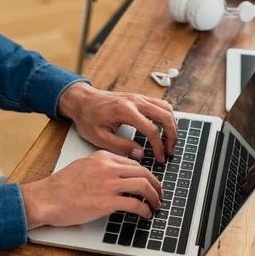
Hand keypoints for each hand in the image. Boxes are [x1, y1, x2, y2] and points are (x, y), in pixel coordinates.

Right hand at [21, 151, 162, 229]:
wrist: (46, 198)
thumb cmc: (60, 187)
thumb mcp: (83, 167)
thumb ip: (101, 168)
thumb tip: (116, 177)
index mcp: (102, 158)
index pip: (133, 163)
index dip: (146, 174)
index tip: (150, 182)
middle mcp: (108, 168)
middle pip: (143, 172)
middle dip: (155, 185)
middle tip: (159, 194)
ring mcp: (109, 184)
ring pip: (143, 185)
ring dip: (154, 197)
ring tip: (156, 205)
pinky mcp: (107, 202)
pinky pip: (135, 204)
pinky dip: (145, 209)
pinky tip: (146, 214)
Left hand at [58, 82, 176, 162]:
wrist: (82, 101)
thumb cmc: (88, 118)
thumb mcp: (100, 137)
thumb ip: (121, 146)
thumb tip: (140, 154)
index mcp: (125, 111)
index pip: (151, 130)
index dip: (159, 147)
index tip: (160, 158)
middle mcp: (135, 101)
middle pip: (165, 116)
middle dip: (172, 136)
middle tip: (170, 152)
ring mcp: (139, 97)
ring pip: (166, 108)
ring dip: (172, 126)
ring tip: (170, 142)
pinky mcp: (139, 98)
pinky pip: (161, 104)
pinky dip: (167, 117)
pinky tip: (165, 129)